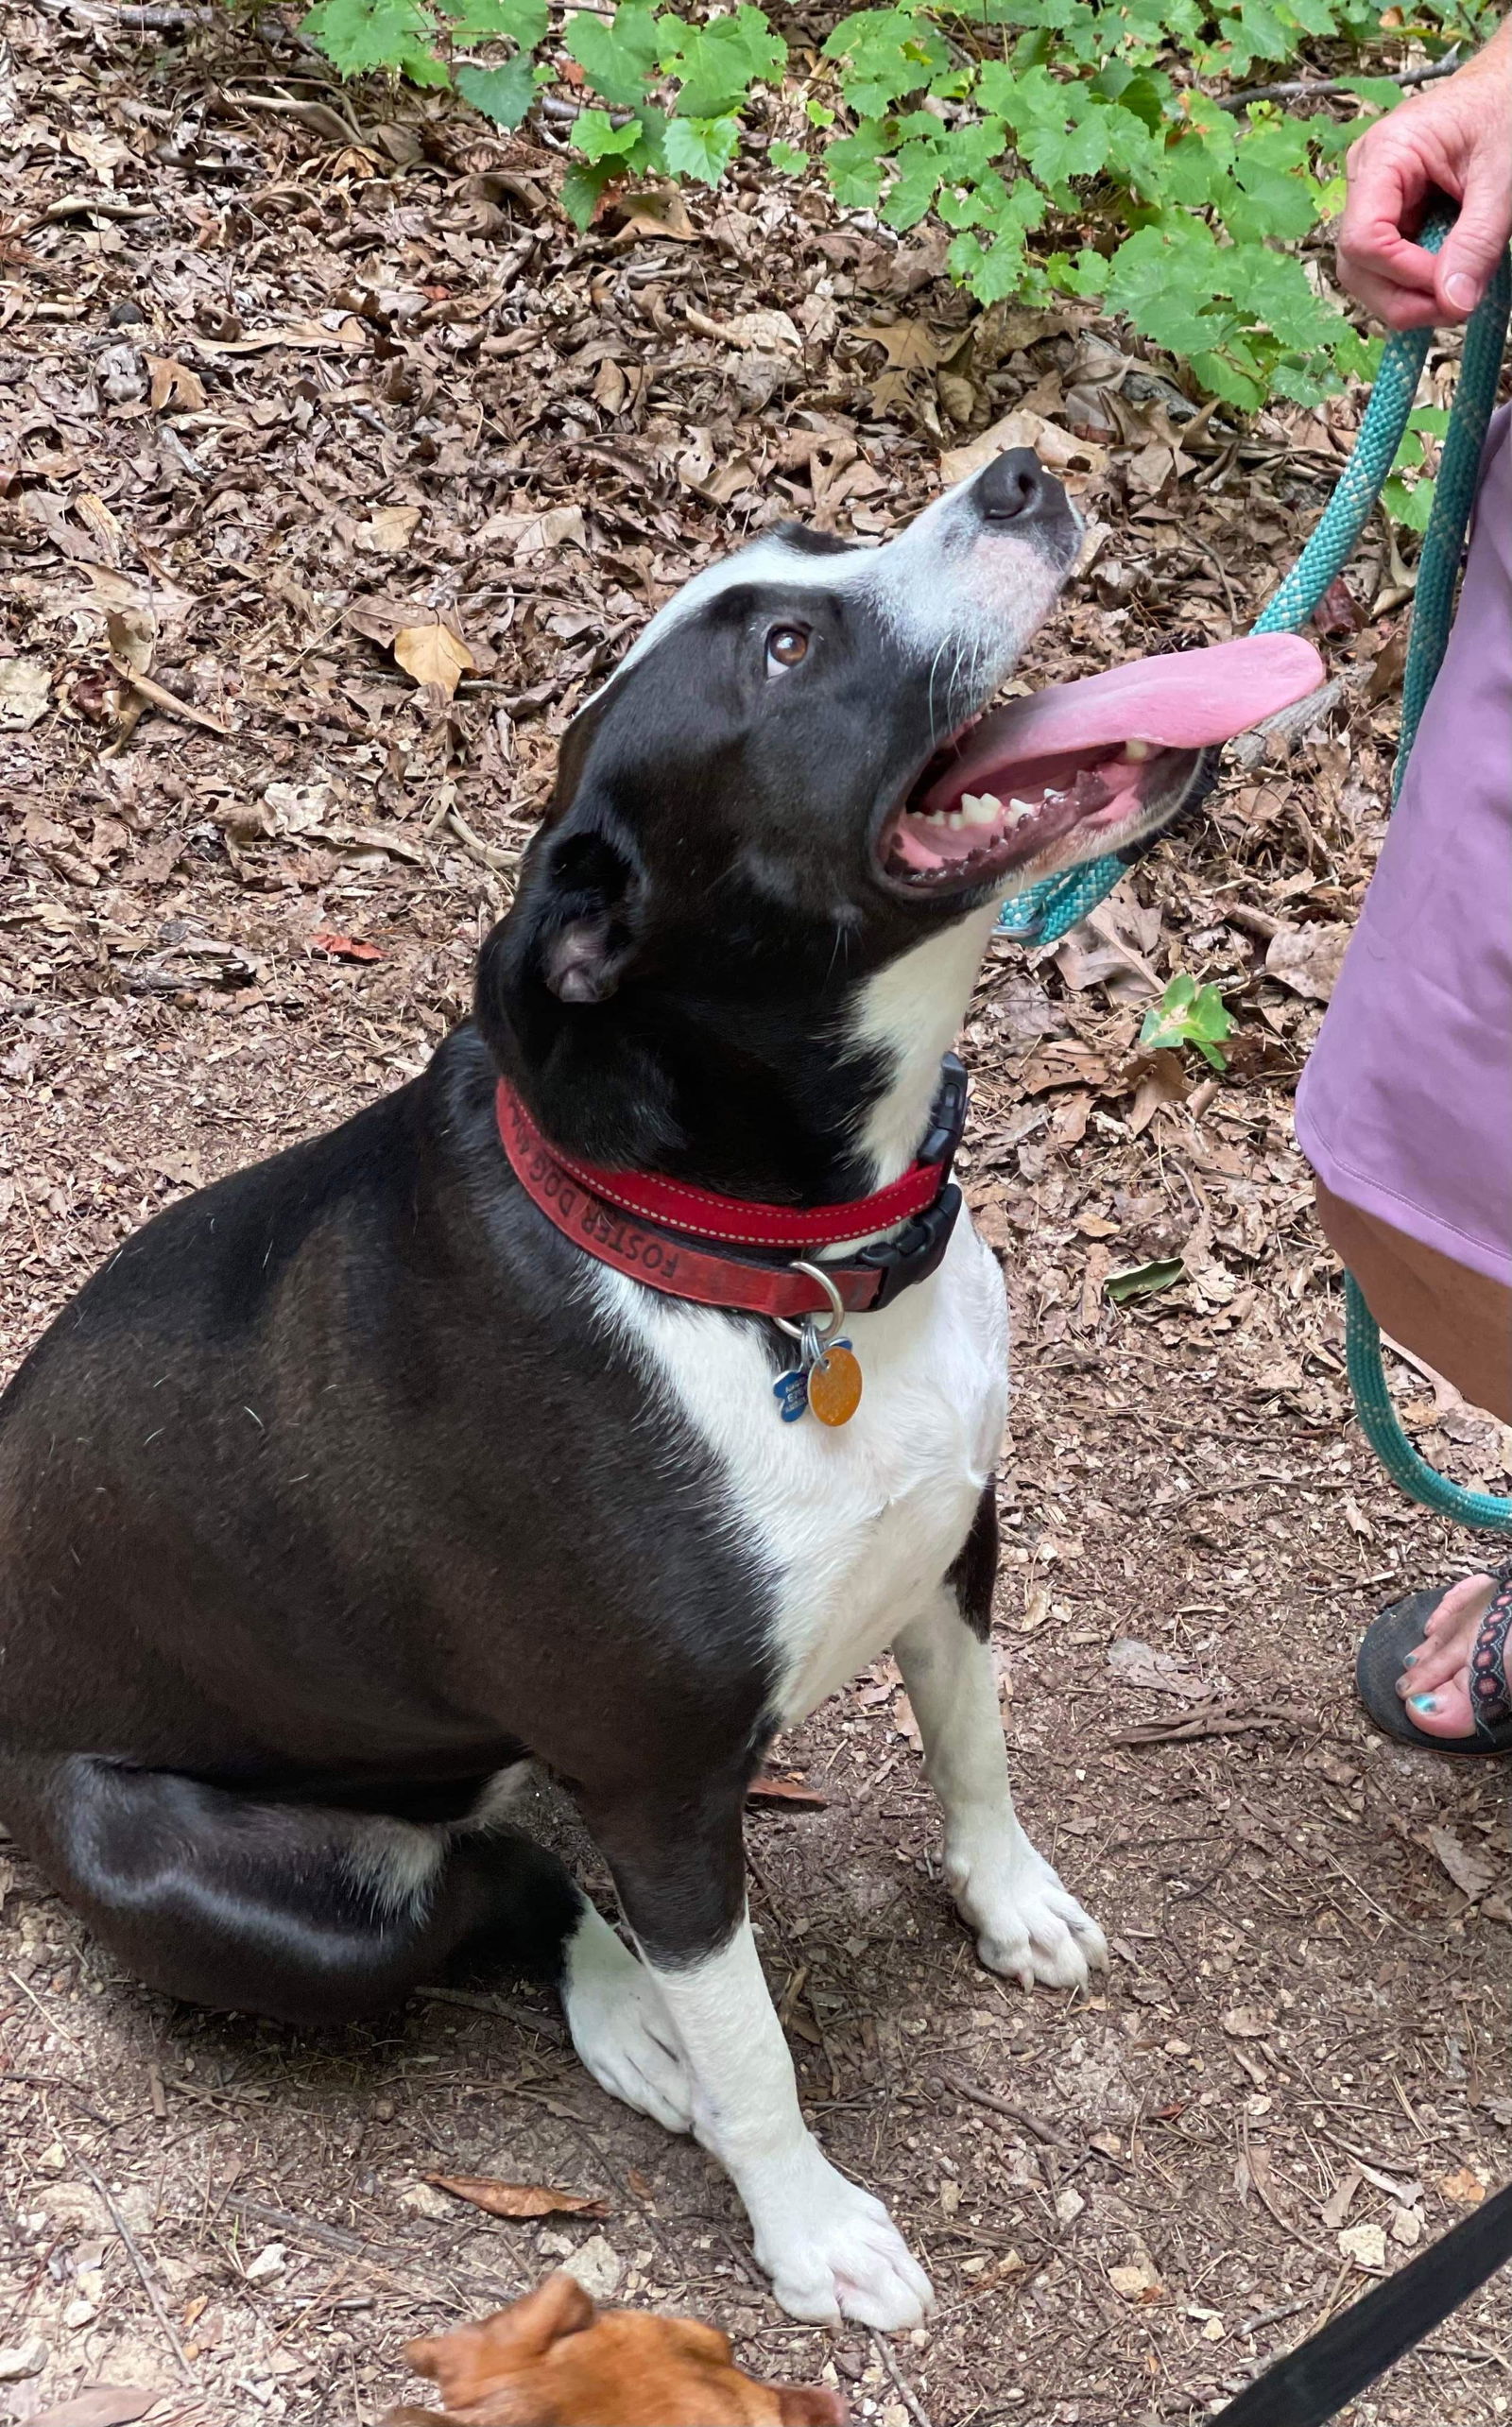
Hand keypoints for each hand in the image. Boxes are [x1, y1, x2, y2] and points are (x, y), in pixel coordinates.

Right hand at [1336, 17, 1511, 328]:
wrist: (1507, 84)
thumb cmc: (1505, 109)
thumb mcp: (1501, 177)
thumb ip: (1477, 241)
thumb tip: (1455, 303)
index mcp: (1384, 155)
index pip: (1363, 239)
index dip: (1403, 274)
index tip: (1451, 287)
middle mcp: (1366, 179)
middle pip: (1356, 267)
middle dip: (1403, 299)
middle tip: (1457, 306)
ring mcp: (1374, 200)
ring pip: (1367, 276)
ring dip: (1409, 298)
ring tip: (1457, 293)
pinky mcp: (1390, 215)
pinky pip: (1388, 266)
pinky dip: (1417, 284)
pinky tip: (1449, 276)